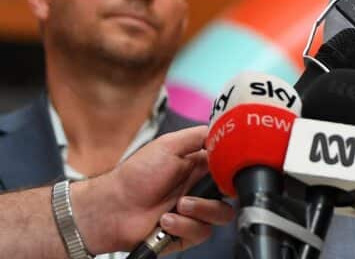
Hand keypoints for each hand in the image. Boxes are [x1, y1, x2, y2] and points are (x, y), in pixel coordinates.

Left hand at [73, 126, 233, 253]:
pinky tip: (165, 221)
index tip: (228, 169)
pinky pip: (203, 232)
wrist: (111, 208)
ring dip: (201, 210)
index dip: (233, 169)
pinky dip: (185, 226)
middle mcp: (200, 189)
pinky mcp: (187, 233)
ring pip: (221, 215)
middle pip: (231, 193)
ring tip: (179, 206)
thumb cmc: (134, 175)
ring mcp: (195, 212)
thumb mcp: (168, 145)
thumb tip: (226, 131)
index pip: (230, 167)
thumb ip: (199, 135)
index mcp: (200, 167)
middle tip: (195, 190)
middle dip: (217, 193)